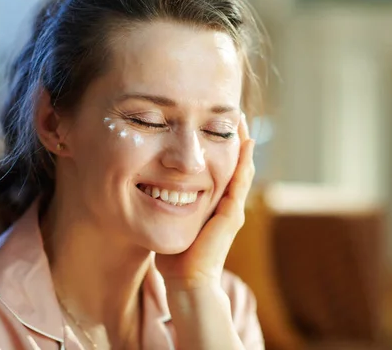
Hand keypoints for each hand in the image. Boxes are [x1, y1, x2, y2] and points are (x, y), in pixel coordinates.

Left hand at [155, 114, 255, 288]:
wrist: (185, 280)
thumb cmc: (174, 253)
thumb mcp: (170, 218)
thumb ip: (165, 201)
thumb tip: (147, 183)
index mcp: (212, 201)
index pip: (219, 165)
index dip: (217, 143)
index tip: (212, 120)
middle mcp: (226, 202)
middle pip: (233, 162)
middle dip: (232, 137)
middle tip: (232, 111)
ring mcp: (231, 208)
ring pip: (241, 168)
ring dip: (241, 143)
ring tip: (241, 119)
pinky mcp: (231, 215)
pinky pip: (239, 182)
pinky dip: (243, 162)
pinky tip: (244, 144)